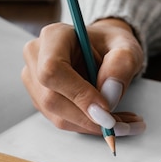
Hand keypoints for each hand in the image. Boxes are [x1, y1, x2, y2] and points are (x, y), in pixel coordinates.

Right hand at [21, 18, 145, 135]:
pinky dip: (88, 125)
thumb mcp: (126, 47)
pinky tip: (108, 119)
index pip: (53, 69)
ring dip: (91, 125)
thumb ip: (121, 64)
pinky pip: (61, 120)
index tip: (106, 108)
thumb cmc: (111, 44)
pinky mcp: (39, 98)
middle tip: (123, 124)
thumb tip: (110, 93)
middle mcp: (36, 56)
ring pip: (57, 115)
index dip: (78, 94)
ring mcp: (34, 79)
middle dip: (89, 117)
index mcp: (53, 36)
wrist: (102, 48)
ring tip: (123, 122)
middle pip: (51, 98)